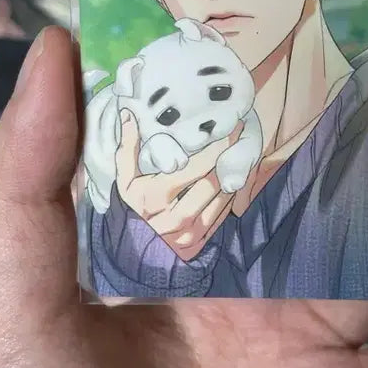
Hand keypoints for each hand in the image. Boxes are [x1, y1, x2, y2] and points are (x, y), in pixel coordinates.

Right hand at [115, 109, 242, 259]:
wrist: (129, 254)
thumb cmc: (128, 211)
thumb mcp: (123, 181)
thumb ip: (127, 148)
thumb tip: (128, 113)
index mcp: (155, 196)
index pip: (196, 166)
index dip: (218, 145)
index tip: (232, 127)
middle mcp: (175, 216)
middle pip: (214, 181)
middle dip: (231, 157)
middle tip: (244, 136)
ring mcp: (189, 233)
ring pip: (222, 199)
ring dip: (234, 175)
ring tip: (243, 154)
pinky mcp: (199, 244)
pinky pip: (222, 216)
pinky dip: (230, 196)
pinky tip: (234, 179)